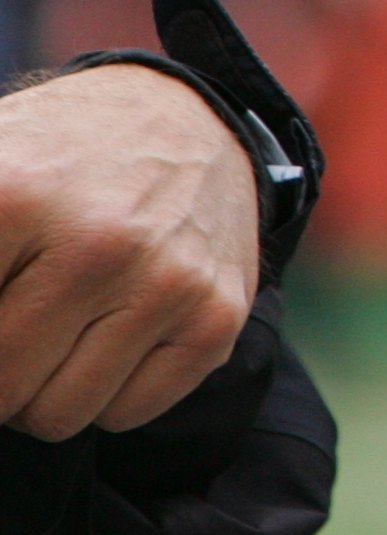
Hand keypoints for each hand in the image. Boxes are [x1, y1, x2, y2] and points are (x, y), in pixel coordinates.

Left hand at [0, 67, 258, 438]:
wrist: (185, 119)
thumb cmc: (49, 160)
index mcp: (14, 196)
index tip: (2, 298)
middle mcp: (98, 241)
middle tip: (13, 318)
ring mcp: (165, 281)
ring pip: (60, 415)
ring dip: (44, 389)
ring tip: (57, 327)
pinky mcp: (216, 316)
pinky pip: (126, 414)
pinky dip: (108, 391)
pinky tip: (114, 330)